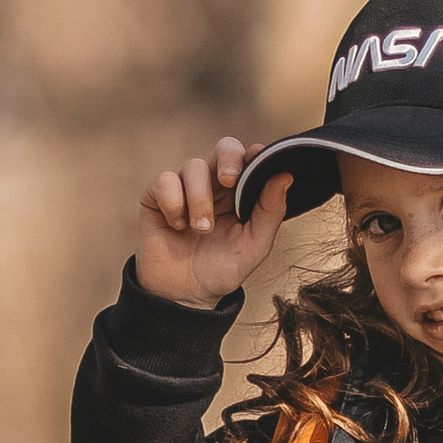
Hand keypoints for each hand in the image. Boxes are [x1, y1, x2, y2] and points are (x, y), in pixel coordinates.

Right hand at [135, 135, 289, 307]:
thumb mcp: (255, 245)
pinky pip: (164, 181)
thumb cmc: (223, 268)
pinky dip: (173, 203)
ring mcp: (184, 187)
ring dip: (200, 199)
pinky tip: (177, 226)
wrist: (186, 295)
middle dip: (228, 160)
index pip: (249, 158)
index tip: (257, 159)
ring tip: (202, 230)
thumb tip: (285, 175)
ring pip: (194, 166)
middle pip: (224, 147)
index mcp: (240, 191)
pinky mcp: (156, 195)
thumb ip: (270, 211)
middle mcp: (214, 183)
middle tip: (228, 182)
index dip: (253, 154)